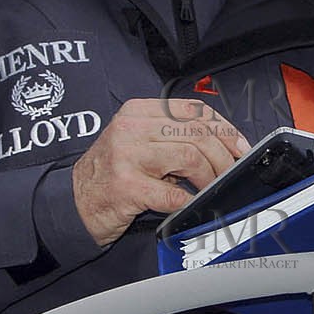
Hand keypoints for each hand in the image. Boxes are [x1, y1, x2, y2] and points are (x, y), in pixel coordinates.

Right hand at [72, 98, 249, 245]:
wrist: (74, 201)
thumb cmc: (112, 172)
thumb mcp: (140, 141)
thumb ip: (173, 135)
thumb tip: (225, 145)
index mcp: (139, 111)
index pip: (194, 110)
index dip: (225, 129)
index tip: (240, 147)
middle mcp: (131, 127)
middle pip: (196, 133)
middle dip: (222, 156)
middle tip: (229, 173)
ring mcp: (126, 155)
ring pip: (189, 157)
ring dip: (208, 177)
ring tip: (209, 187)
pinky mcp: (125, 186)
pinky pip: (171, 193)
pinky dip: (188, 200)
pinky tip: (189, 203)